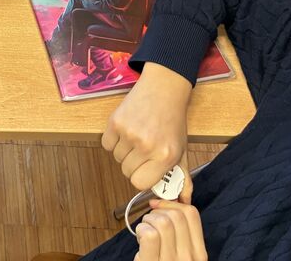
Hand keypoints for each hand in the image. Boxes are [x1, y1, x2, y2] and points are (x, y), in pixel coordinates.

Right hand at [102, 63, 193, 195]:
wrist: (164, 89)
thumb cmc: (173, 121)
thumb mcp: (182, 150)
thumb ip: (182, 178)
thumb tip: (183, 201)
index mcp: (165, 156)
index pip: (140, 183)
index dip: (141, 177)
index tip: (145, 169)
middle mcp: (147, 146)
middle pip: (127, 171)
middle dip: (133, 164)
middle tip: (142, 150)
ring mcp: (130, 133)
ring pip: (116, 158)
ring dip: (124, 151)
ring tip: (136, 137)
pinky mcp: (115, 122)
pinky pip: (107, 144)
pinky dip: (113, 141)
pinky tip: (125, 130)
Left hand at [134, 200, 206, 260]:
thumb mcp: (179, 254)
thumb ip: (179, 235)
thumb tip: (167, 204)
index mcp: (199, 254)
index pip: (192, 215)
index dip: (172, 204)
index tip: (159, 206)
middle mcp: (190, 258)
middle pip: (176, 216)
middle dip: (158, 212)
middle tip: (150, 223)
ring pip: (163, 222)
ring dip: (148, 221)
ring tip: (144, 232)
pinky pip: (150, 234)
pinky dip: (141, 230)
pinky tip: (139, 240)